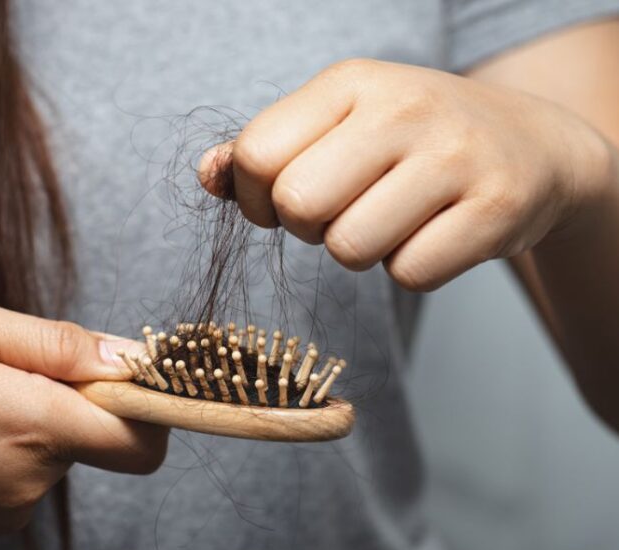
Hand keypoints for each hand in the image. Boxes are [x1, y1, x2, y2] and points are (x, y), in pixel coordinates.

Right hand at [0, 295, 166, 539]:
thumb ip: (56, 342)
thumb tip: (127, 356)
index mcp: (29, 424)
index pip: (140, 438)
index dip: (149, 404)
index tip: (125, 375)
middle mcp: (27, 480)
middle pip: (98, 438)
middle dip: (74, 400)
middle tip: (9, 370)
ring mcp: (5, 511)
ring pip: (59, 455)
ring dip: (36, 422)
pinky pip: (27, 478)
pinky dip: (12, 450)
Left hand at [200, 59, 614, 290]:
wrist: (533, 146)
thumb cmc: (413, 140)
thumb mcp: (339, 123)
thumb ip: (265, 150)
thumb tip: (207, 175)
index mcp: (350, 83)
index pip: (256, 155)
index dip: (256, 198)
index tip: (285, 201)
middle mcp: (403, 108)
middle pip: (298, 205)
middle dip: (308, 228)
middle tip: (343, 212)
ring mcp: (455, 156)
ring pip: (350, 249)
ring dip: (360, 251)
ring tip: (392, 218)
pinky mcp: (496, 207)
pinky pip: (410, 274)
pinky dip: (413, 268)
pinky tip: (435, 232)